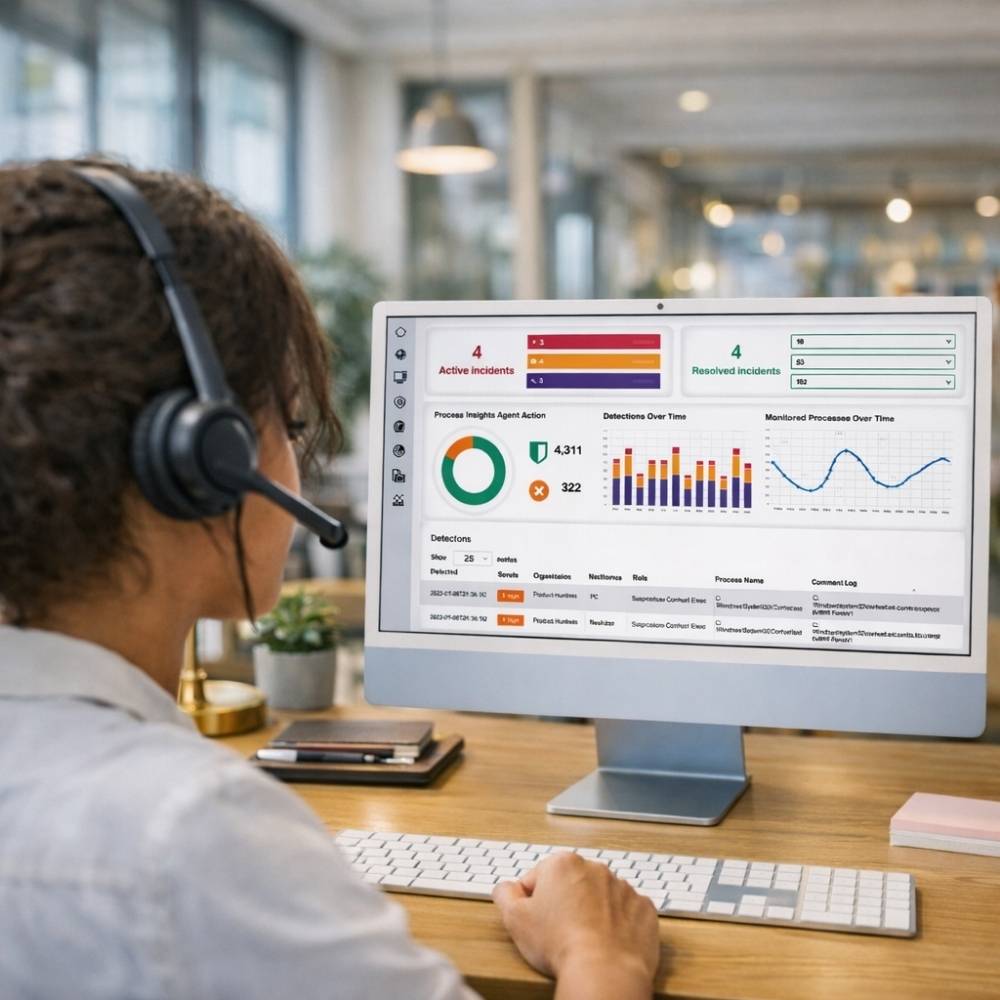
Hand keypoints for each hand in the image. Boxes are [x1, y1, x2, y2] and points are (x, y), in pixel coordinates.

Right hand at [493, 852, 659, 998]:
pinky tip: (608, 942)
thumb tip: (506, 888)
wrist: (603, 971)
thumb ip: (505, 895)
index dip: (533, 902)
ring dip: (593, 912)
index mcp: (562, 864)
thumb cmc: (560, 945)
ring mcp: (622, 887)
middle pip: (572, 884)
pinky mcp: (643, 908)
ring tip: (585, 941)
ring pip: (601, 897)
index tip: (537, 920)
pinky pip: (627, 912)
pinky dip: (619, 924)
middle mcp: (595, 868)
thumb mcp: (515, 920)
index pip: (539, 877)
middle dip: (565, 903)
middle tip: (559, 932)